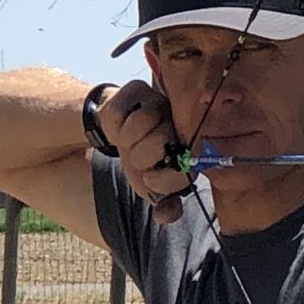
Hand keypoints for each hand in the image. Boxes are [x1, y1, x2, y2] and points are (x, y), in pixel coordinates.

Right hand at [97, 81, 191, 223]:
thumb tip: (167, 215)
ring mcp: (160, 102)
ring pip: (138, 126)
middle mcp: (181, 121)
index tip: (149, 179)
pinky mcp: (136, 88)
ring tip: (128, 141)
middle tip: (137, 156)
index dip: (163, 180)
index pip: (184, 165)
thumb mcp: (152, 184)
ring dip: (126, 141)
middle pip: (159, 142)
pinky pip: (117, 114)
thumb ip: (164, 203)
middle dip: (141, 158)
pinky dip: (112, 125)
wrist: (119, 125)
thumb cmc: (142, 157)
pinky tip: (119, 125)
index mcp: (191, 147)